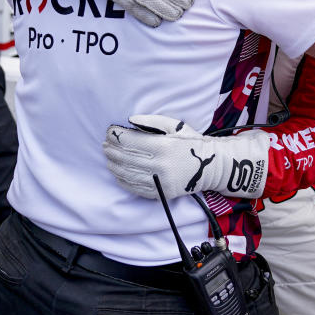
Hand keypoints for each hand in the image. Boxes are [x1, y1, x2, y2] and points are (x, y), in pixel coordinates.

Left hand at [103, 115, 269, 199]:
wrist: (210, 167)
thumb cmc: (191, 142)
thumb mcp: (175, 125)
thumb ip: (152, 121)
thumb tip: (130, 120)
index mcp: (164, 147)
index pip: (132, 141)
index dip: (117, 135)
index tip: (110, 131)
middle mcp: (161, 166)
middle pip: (127, 158)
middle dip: (112, 150)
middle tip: (104, 145)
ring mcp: (160, 182)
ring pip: (128, 174)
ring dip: (114, 166)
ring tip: (108, 158)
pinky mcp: (161, 194)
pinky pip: (136, 188)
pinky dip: (123, 180)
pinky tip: (118, 173)